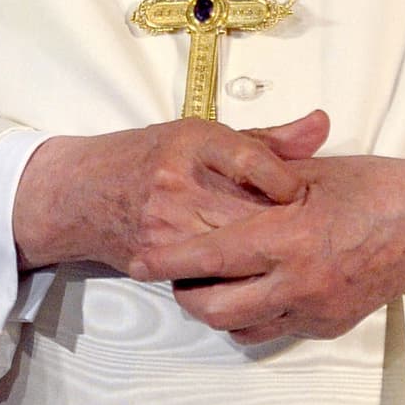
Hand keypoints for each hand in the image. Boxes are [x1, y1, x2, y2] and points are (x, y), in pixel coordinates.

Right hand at [12, 109, 330, 274]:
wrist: (84, 192)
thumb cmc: (150, 156)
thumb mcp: (202, 135)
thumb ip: (266, 140)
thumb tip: (321, 127)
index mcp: (192, 141)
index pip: (248, 157)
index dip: (283, 178)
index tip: (302, 193)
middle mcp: (176, 180)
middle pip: (244, 210)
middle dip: (280, 226)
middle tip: (309, 233)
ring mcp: (163, 224)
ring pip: (228, 248)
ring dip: (260, 257)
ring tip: (288, 258)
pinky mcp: (154, 259)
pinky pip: (204, 275)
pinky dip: (232, 277)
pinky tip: (252, 278)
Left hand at [133, 150, 404, 343]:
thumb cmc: (373, 188)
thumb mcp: (312, 171)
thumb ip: (262, 177)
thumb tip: (218, 178)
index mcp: (290, 237)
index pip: (214, 256)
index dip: (172, 259)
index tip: (141, 257)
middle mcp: (298, 282)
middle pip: (217, 308)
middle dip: (186, 293)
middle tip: (173, 271)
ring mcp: (314, 310)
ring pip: (242, 328)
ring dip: (218, 309)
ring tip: (209, 282)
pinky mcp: (328, 325)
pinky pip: (274, 329)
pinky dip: (254, 315)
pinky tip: (254, 288)